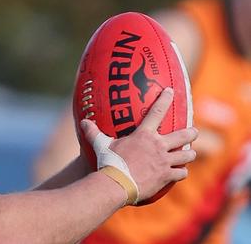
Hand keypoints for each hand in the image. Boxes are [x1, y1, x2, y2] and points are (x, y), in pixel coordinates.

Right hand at [81, 88, 197, 201]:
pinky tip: (180, 173)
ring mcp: (164, 162)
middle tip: (194, 131)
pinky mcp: (166, 176)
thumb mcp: (100, 145)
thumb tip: (82, 122)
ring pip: (186, 156)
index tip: (171, 92)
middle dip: (191, 132)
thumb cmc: (109, 162)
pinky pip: (180, 173)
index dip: (165, 99)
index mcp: (144, 135)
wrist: (117, 183)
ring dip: (189, 155)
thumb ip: (93, 132)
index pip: (157, 112)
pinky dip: (181, 172)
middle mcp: (158, 146)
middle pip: (183, 135)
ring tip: (190, 154)